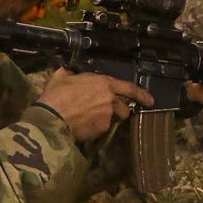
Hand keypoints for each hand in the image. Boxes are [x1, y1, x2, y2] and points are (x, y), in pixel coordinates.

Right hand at [37, 69, 153, 141]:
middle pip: (124, 108)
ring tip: (93, 118)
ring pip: (114, 119)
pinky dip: (96, 127)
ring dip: (109, 119)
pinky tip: (84, 125)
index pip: (129, 88)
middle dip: (119, 110)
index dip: (142, 94)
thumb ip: (70, 74)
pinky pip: (102, 129)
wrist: (51, 118)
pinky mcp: (100, 130)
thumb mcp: (61, 77)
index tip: (151, 100)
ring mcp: (107, 117)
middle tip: (107, 110)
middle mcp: (110, 100)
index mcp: (104, 83)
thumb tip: (69, 72)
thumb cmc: (56, 95)